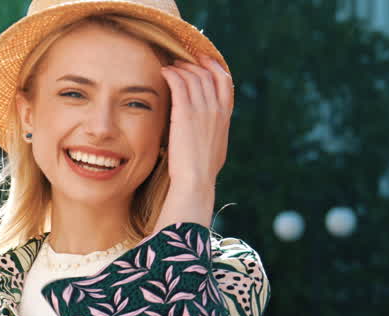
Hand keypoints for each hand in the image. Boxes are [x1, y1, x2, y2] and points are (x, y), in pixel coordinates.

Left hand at [153, 54, 232, 229]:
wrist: (195, 182)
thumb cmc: (200, 172)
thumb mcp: (215, 148)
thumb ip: (215, 132)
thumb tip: (211, 130)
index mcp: (225, 117)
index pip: (225, 82)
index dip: (214, 66)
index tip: (204, 59)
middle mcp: (216, 110)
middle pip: (208, 75)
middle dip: (194, 63)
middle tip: (180, 59)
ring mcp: (202, 110)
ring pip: (193, 77)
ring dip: (180, 67)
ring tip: (169, 65)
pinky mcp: (185, 113)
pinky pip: (179, 84)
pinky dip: (172, 74)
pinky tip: (164, 72)